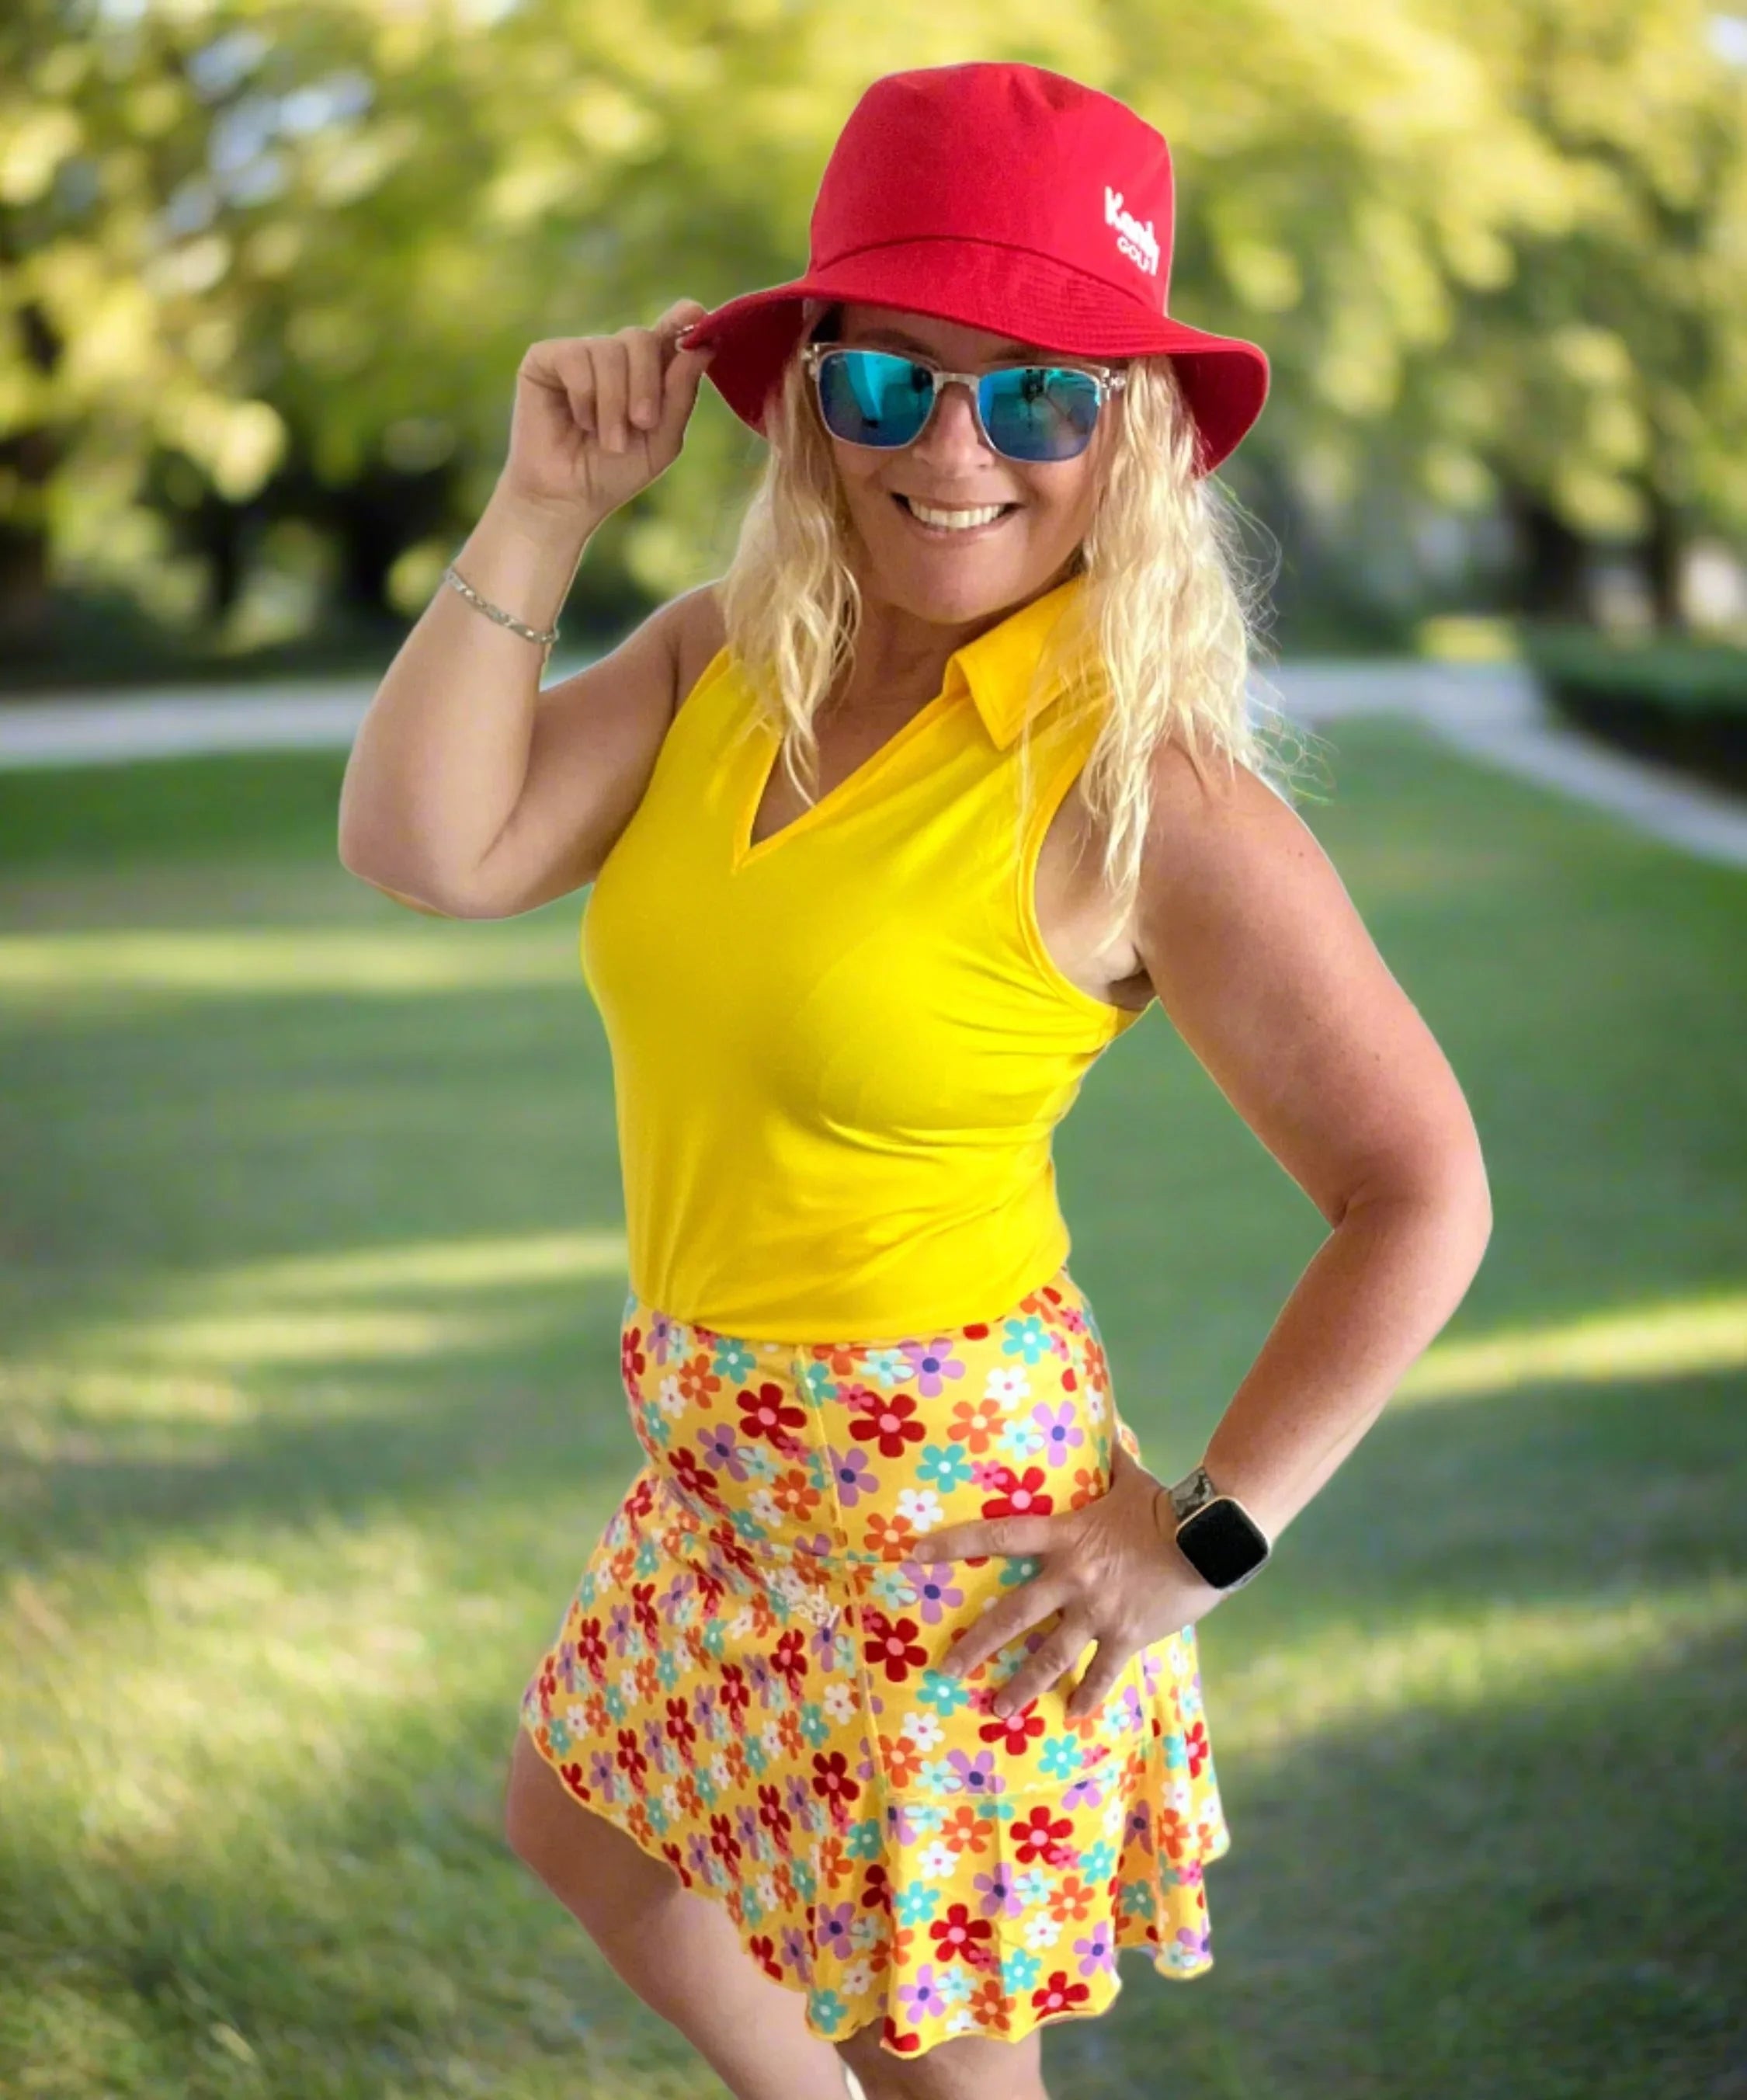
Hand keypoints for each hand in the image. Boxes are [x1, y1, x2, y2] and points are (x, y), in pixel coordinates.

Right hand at [500, 297, 716, 523]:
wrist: (568, 499)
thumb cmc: (616, 472)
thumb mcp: (663, 439)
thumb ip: (682, 394)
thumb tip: (702, 346)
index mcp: (645, 371)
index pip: (666, 332)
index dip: (681, 318)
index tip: (697, 313)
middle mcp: (612, 355)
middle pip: (640, 337)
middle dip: (647, 384)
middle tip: (643, 424)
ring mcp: (578, 353)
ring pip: (610, 350)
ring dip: (614, 402)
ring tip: (609, 441)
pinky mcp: (544, 358)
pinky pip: (576, 358)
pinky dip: (585, 396)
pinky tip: (579, 422)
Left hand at [906, 1435, 1227, 1722]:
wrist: (1210, 1537)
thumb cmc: (1167, 1505)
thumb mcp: (1130, 1478)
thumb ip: (1108, 1461)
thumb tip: (1104, 1429)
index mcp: (1065, 1537)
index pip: (998, 1535)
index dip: (955, 1543)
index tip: (917, 1554)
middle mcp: (1073, 1577)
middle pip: (1013, 1614)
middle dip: (978, 1643)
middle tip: (948, 1668)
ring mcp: (1098, 1611)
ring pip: (1050, 1655)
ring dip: (1022, 1685)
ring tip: (999, 1709)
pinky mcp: (1127, 1635)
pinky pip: (1102, 1673)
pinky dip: (1088, 1697)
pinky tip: (1073, 1717)